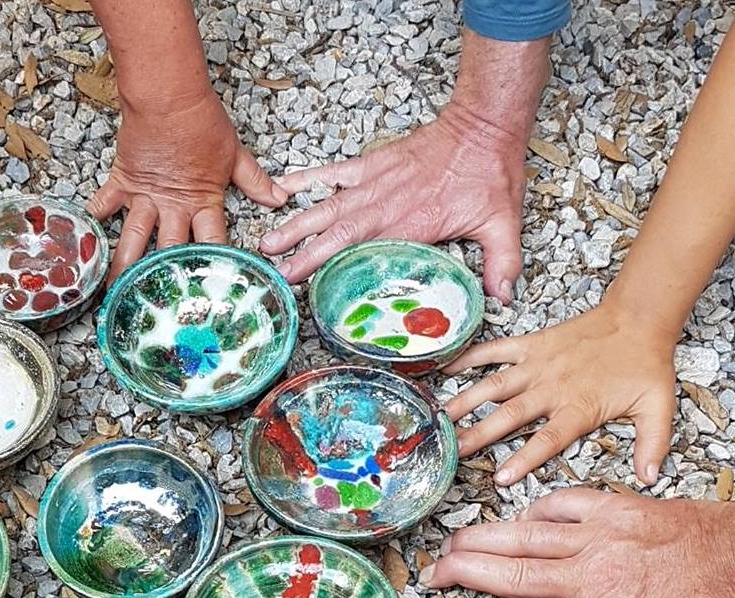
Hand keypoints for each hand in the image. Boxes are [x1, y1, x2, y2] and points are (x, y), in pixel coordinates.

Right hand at [89, 91, 286, 278]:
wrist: (168, 95)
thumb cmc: (202, 120)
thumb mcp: (234, 153)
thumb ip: (254, 180)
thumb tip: (278, 197)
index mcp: (202, 202)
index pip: (212, 242)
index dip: (214, 267)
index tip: (214, 294)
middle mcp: (172, 207)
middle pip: (168, 251)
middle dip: (163, 281)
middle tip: (158, 307)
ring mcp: (144, 197)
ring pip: (133, 239)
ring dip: (124, 267)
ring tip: (116, 293)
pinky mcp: (123, 181)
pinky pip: (104, 205)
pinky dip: (93, 221)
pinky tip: (85, 244)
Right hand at [259, 103, 523, 294]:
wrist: (484, 125)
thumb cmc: (490, 174)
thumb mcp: (503, 223)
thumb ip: (502, 262)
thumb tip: (503, 298)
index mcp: (410, 225)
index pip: (364, 253)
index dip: (335, 270)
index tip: (310, 288)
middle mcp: (386, 205)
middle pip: (336, 232)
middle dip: (304, 252)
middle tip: (277, 271)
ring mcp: (375, 183)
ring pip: (328, 206)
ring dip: (296, 224)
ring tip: (267, 242)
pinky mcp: (373, 164)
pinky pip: (334, 173)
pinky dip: (308, 179)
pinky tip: (283, 190)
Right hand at [443, 303, 677, 485]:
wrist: (639, 317)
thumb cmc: (645, 363)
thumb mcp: (658, 407)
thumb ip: (653, 444)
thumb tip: (650, 478)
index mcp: (579, 406)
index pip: (547, 439)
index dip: (524, 459)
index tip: (501, 478)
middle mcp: (552, 387)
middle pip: (510, 415)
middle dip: (479, 434)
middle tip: (453, 450)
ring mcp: (538, 364)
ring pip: (495, 385)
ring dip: (466, 401)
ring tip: (440, 418)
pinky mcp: (532, 345)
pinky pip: (496, 350)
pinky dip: (470, 358)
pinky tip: (446, 368)